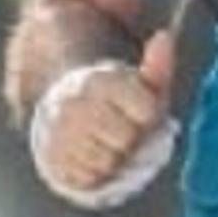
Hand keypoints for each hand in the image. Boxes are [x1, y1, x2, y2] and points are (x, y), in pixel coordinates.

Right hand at [30, 24, 181, 208]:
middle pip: (127, 140)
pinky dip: (97, 173)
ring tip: (108, 143)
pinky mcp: (53, 157)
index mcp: (99, 82)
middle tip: (124, 128)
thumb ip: (157, 66)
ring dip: (115, 158)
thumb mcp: (139, 81)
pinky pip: (89, 178)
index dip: (148, 115)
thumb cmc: (116, 99)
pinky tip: (94, 156)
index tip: (140, 110)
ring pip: (108, 162)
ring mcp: (61, 132)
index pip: (145, 112)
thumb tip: (164, 37)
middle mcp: (76, 105)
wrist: (65, 108)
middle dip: (132, 139)